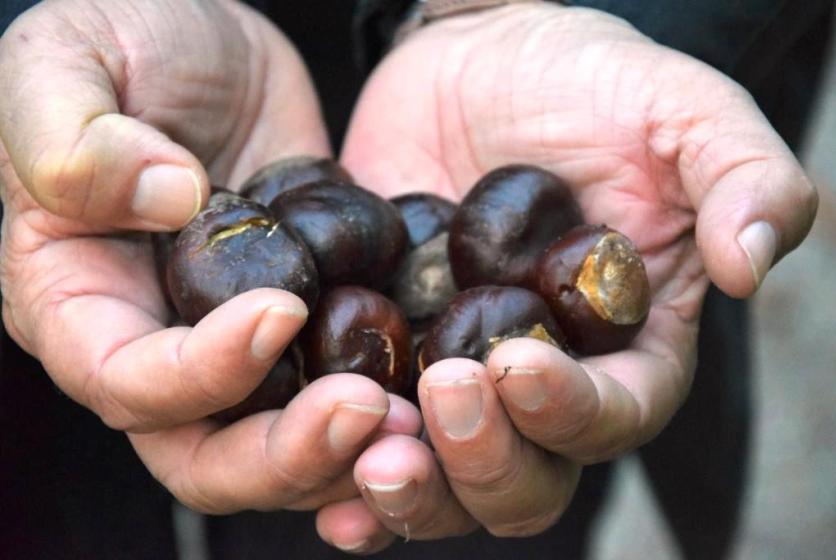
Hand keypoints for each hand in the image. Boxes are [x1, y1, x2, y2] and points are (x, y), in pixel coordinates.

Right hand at [0, 0, 417, 514]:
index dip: (202, 371)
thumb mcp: (68, 61)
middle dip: (288, 452)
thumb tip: (166, 200)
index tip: (282, 308)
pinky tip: (436, 395)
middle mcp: (155, 344)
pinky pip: (336, 390)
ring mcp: (233, 343)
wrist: (208, 41)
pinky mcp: (303, 323)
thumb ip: (75, 137)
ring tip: (419, 423)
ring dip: (349, 453)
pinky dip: (384, 412)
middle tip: (370, 411)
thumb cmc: (121, 39)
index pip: (127, 381)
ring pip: (281, 445)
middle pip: (207, 455)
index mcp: (77, 302)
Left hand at [316, 3, 817, 550]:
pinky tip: (309, 464)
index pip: (613, 417)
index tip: (516, 366)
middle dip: (482, 461)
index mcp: (624, 348)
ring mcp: (454, 378)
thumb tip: (752, 263)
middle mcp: (540, 385)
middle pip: (523, 480)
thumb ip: (740, 178)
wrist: (481, 60)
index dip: (570, 413)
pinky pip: (359, 438)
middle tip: (439, 398)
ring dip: (405, 487)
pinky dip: (334, 465)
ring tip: (367, 450)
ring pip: (439, 483)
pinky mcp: (384, 355)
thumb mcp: (680, 112)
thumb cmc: (591, 83)